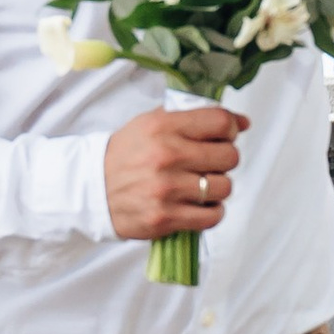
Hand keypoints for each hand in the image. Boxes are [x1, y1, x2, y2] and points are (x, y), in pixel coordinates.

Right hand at [104, 104, 248, 243]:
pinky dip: (211, 212)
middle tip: (209, 163)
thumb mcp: (151, 123)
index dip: (231, 128)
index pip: (220, 121)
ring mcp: (167, 188)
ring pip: (224, 187)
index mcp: (163, 126)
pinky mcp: (166, 217)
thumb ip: (193, 117)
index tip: (225, 135)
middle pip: (229, 156)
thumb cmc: (126, 155)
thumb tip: (241, 122)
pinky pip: (212, 216)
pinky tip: (198, 205)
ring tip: (200, 186)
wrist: (91, 189)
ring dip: (217, 187)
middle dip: (224, 159)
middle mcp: (166, 155)